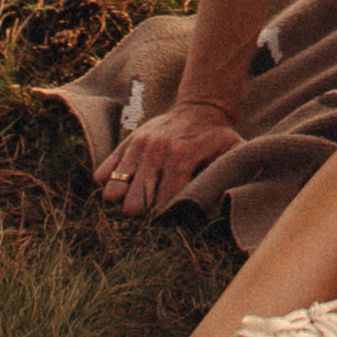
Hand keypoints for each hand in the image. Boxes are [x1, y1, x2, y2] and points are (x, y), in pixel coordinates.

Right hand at [93, 94, 242, 213]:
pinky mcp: (127, 142)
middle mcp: (156, 150)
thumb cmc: (216, 138)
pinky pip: (104, 171)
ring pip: (115, 187)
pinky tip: (120, 190)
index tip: (163, 229)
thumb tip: (225, 204)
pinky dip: (108, 184)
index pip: (163, 200)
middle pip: (134, 199)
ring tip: (132, 207)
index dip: (162, 219)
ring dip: (120, 202)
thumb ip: (230, 175)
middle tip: (146, 221)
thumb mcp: (232, 151)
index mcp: (182, 156)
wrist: (200, 107)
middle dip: (139, 215)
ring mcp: (139, 145)